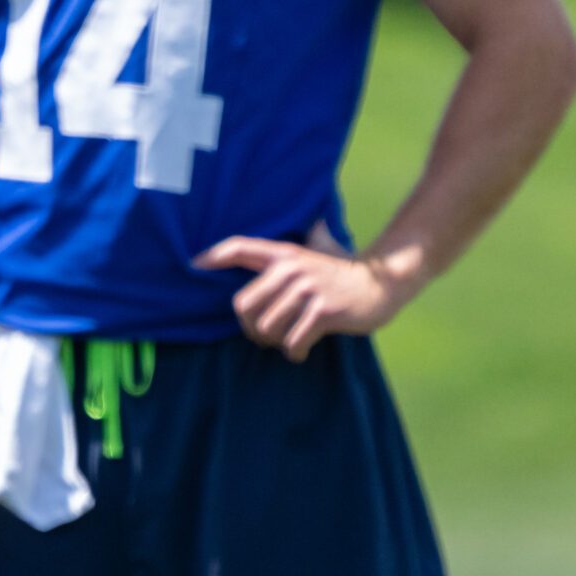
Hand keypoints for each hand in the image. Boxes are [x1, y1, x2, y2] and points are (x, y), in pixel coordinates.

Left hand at [199, 232, 419, 362]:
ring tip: (287, 341)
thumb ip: (297, 245)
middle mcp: (291, 268)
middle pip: (243, 306)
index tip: (193, 265)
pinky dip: (294, 351)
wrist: (382, 282)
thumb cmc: (342, 270)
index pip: (238, 247)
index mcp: (284, 253)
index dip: (212, 256)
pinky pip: (293, 341)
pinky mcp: (324, 312)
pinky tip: (301, 349)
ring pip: (266, 328)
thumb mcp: (315, 250)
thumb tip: (310, 223)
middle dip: (250, 329)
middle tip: (265, 336)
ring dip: (275, 342)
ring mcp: (307, 290)